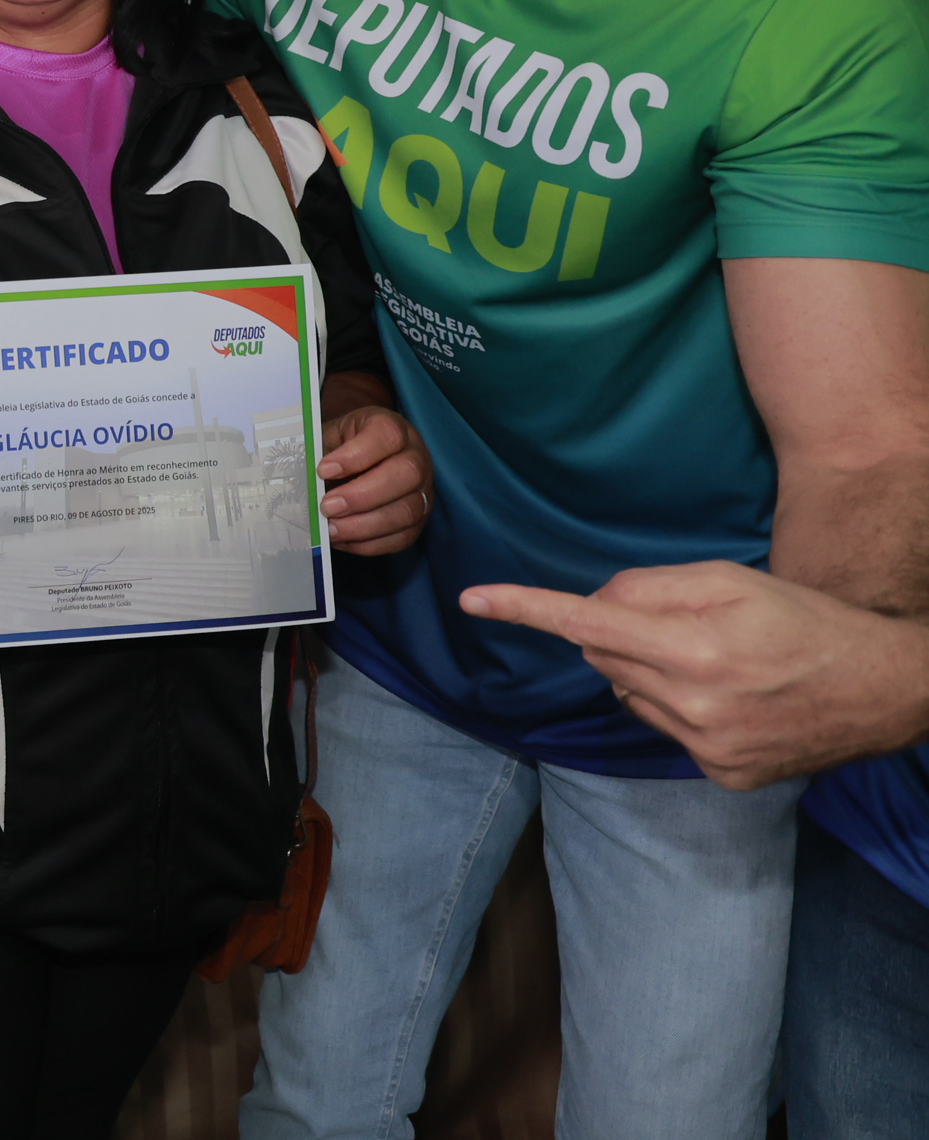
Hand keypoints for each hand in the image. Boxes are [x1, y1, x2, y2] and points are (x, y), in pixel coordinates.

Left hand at [317, 404, 431, 554]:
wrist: (360, 458)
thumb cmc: (343, 446)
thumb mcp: (330, 436)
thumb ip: (318, 452)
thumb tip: (299, 478)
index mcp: (393, 428)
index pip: (387, 435)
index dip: (355, 455)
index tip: (323, 470)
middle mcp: (416, 457)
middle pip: (406, 474)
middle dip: (362, 496)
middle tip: (327, 507)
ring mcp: (423, 490)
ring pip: (408, 511)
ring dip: (365, 526)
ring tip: (331, 529)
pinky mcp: (419, 520)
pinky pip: (403, 537)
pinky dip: (370, 543)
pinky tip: (343, 540)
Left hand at [462, 561, 928, 788]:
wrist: (882, 689)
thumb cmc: (803, 620)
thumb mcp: (729, 579)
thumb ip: (651, 586)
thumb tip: (594, 604)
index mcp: (691, 648)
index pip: (585, 623)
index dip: (525, 608)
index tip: (472, 599)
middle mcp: (692, 704)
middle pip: (602, 656)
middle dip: (619, 634)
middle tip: (679, 626)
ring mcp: (706, 748)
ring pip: (628, 695)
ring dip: (648, 673)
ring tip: (716, 663)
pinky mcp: (721, 775)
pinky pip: (664, 729)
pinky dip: (679, 709)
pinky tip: (729, 700)